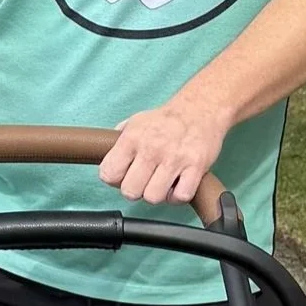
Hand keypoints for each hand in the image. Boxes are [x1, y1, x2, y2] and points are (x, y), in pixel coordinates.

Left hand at [98, 90, 230, 205]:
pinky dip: (177, 196)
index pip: (108, 173)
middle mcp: (151, 148)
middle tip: (144, 181)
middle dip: (135, 190)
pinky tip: (177, 184)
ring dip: (157, 194)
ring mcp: (175, 159)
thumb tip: (104, 157)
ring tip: (162, 183)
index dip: (114, 179)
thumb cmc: (166, 120)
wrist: (200, 108)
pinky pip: (180, 197)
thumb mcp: (135, 122)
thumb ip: (118, 141)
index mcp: (132, 138)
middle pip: (130, 191)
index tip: (123, 176)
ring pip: (153, 197)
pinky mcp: (196, 167)